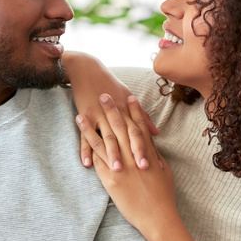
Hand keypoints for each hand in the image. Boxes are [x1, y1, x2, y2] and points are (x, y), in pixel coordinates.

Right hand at [63, 52, 157, 170]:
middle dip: (131, 153)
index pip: (137, 131)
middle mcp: (114, 113)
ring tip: (116, 170)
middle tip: (139, 170)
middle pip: (124, 136)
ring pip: (106, 137)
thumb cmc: (109, 84)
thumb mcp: (127, 97)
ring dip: (111, 154)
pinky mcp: (85, 116)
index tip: (151, 162)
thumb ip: (142, 117)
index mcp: (127, 110)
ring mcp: (99, 115)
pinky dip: (85, 150)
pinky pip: (84, 137)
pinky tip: (87, 163)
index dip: (144, 146)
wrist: (87, 70)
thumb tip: (156, 133)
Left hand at [80, 96, 177, 237]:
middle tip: (103, 94)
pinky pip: (97, 160)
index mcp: (147, 154)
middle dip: (111, 110)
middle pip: (120, 129)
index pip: (139, 127)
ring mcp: (120, 168)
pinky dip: (89, 147)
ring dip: (91, 126)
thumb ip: (155, 154)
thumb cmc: (164, 196)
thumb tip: (149, 142)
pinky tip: (81, 137)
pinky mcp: (110, 180)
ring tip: (82, 113)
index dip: (134, 111)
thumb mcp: (164, 171)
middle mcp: (133, 158)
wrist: (158, 218)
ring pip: (103, 142)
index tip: (129, 97)